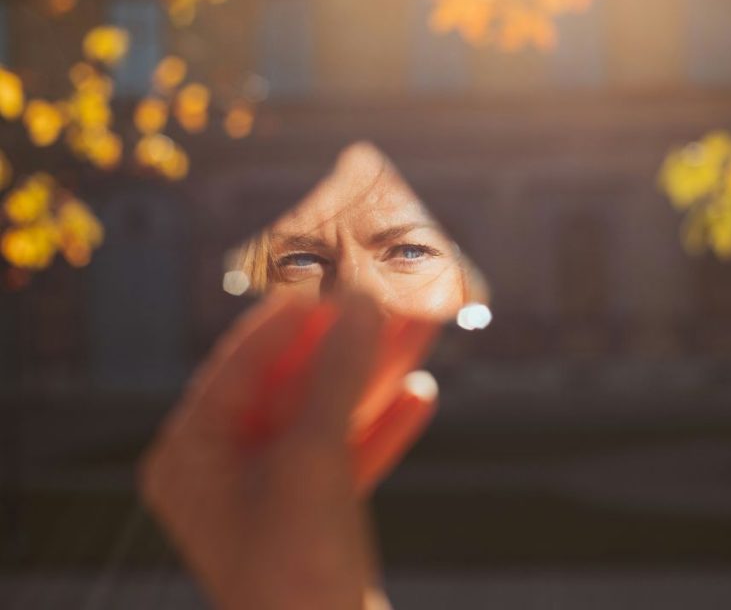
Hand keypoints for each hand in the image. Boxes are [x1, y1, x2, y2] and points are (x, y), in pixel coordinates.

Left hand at [139, 291, 437, 609]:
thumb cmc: (296, 570)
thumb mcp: (313, 460)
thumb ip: (334, 376)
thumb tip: (359, 304)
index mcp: (193, 456)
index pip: (238, 364)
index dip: (288, 317)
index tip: (329, 276)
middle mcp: (224, 471)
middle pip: (292, 386)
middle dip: (347, 345)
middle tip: (384, 298)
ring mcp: (270, 495)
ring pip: (328, 416)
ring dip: (375, 377)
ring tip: (420, 331)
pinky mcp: (312, 517)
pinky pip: (347, 456)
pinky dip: (381, 427)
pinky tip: (421, 392)